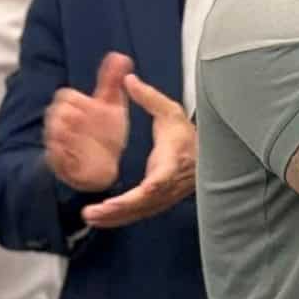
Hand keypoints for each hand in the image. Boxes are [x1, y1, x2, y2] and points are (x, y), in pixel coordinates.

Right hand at [43, 52, 131, 192]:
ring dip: (69, 135)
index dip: (82, 100)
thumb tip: (120, 56)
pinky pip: (54, 157)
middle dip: (74, 116)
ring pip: (53, 134)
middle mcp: (61, 123)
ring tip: (87, 138)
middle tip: (93, 121)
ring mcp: (58, 143)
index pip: (66, 95)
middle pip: (56, 112)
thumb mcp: (113, 105)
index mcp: (73, 107)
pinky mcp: (59, 164)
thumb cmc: (106, 131)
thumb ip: (112, 82)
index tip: (98, 106)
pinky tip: (79, 154)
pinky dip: (64, 155)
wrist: (103, 165)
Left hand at [80, 75, 195, 228]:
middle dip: (119, 209)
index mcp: (172, 161)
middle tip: (94, 212)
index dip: (148, 188)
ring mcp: (166, 195)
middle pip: (146, 201)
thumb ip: (149, 97)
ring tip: (91, 217)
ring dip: (116, 217)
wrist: (208, 155)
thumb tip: (129, 80)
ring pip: (141, 211)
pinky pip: (141, 212)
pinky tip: (102, 219)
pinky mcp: (161, 201)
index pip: (161, 178)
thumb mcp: (171, 111)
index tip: (132, 194)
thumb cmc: (187, 135)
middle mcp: (170, 183)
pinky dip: (121, 217)